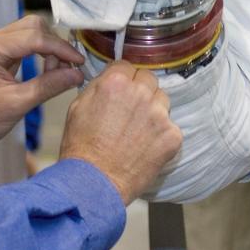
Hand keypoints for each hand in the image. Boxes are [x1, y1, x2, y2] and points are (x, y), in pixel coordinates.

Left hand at [0, 15, 84, 156]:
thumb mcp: (18, 105)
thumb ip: (49, 86)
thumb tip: (77, 75)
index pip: (33, 38)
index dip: (59, 48)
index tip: (78, 61)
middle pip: (33, 26)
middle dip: (54, 45)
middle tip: (67, 68)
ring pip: (31, 32)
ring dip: (49, 48)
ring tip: (56, 73)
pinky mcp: (0, 53)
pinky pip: (26, 43)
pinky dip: (41, 52)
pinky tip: (48, 69)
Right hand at [58, 61, 182, 204]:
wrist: (94, 183)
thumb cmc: (81, 147)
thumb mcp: (78, 106)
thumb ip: (99, 86)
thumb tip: (111, 78)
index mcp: (116, 82)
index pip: (127, 66)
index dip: (122, 79)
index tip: (120, 90)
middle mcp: (141, 93)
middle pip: (148, 79)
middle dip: (140, 91)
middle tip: (129, 111)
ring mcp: (159, 114)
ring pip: (162, 100)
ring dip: (152, 110)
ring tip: (137, 131)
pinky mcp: (172, 136)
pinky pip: (170, 126)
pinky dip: (161, 135)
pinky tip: (146, 147)